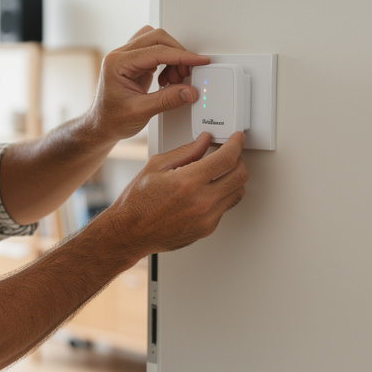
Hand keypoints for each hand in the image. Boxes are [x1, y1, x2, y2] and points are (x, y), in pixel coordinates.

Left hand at [85, 26, 211, 142]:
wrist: (101, 127)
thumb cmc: (111, 119)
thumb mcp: (140, 112)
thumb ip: (167, 100)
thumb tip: (189, 91)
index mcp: (117, 63)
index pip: (156, 51)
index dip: (181, 55)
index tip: (198, 60)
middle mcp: (120, 56)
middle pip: (156, 38)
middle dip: (177, 53)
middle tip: (186, 72)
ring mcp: (126, 58)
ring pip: (156, 41)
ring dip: (171, 57)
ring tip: (174, 79)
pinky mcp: (133, 64)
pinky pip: (155, 52)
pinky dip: (166, 63)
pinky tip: (166, 79)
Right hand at [96, 131, 247, 256]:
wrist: (130, 232)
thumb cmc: (137, 202)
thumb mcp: (156, 166)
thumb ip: (185, 152)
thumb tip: (204, 141)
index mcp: (188, 181)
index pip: (227, 158)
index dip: (236, 144)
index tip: (236, 139)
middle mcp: (201, 201)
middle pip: (240, 175)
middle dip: (238, 160)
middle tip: (230, 155)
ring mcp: (206, 218)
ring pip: (237, 192)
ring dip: (233, 179)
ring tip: (219, 174)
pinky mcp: (207, 229)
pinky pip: (225, 207)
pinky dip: (221, 196)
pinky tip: (206, 191)